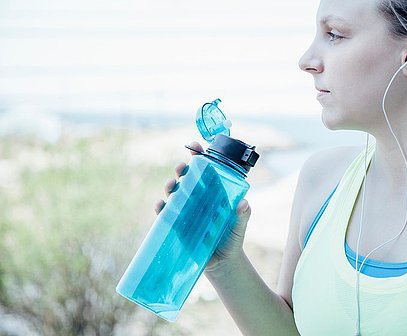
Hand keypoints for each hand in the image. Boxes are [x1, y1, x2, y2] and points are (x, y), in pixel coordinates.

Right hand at [154, 141, 251, 273]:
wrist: (223, 263)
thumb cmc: (232, 240)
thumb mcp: (239, 226)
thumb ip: (242, 215)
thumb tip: (244, 203)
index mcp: (213, 194)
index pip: (205, 171)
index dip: (199, 157)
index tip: (195, 146)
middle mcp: (197, 199)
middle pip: (186, 179)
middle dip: (182, 170)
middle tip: (182, 167)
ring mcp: (186, 211)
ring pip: (174, 193)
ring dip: (170, 186)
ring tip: (172, 184)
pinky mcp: (177, 226)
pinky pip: (165, 214)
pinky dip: (161, 208)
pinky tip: (161, 205)